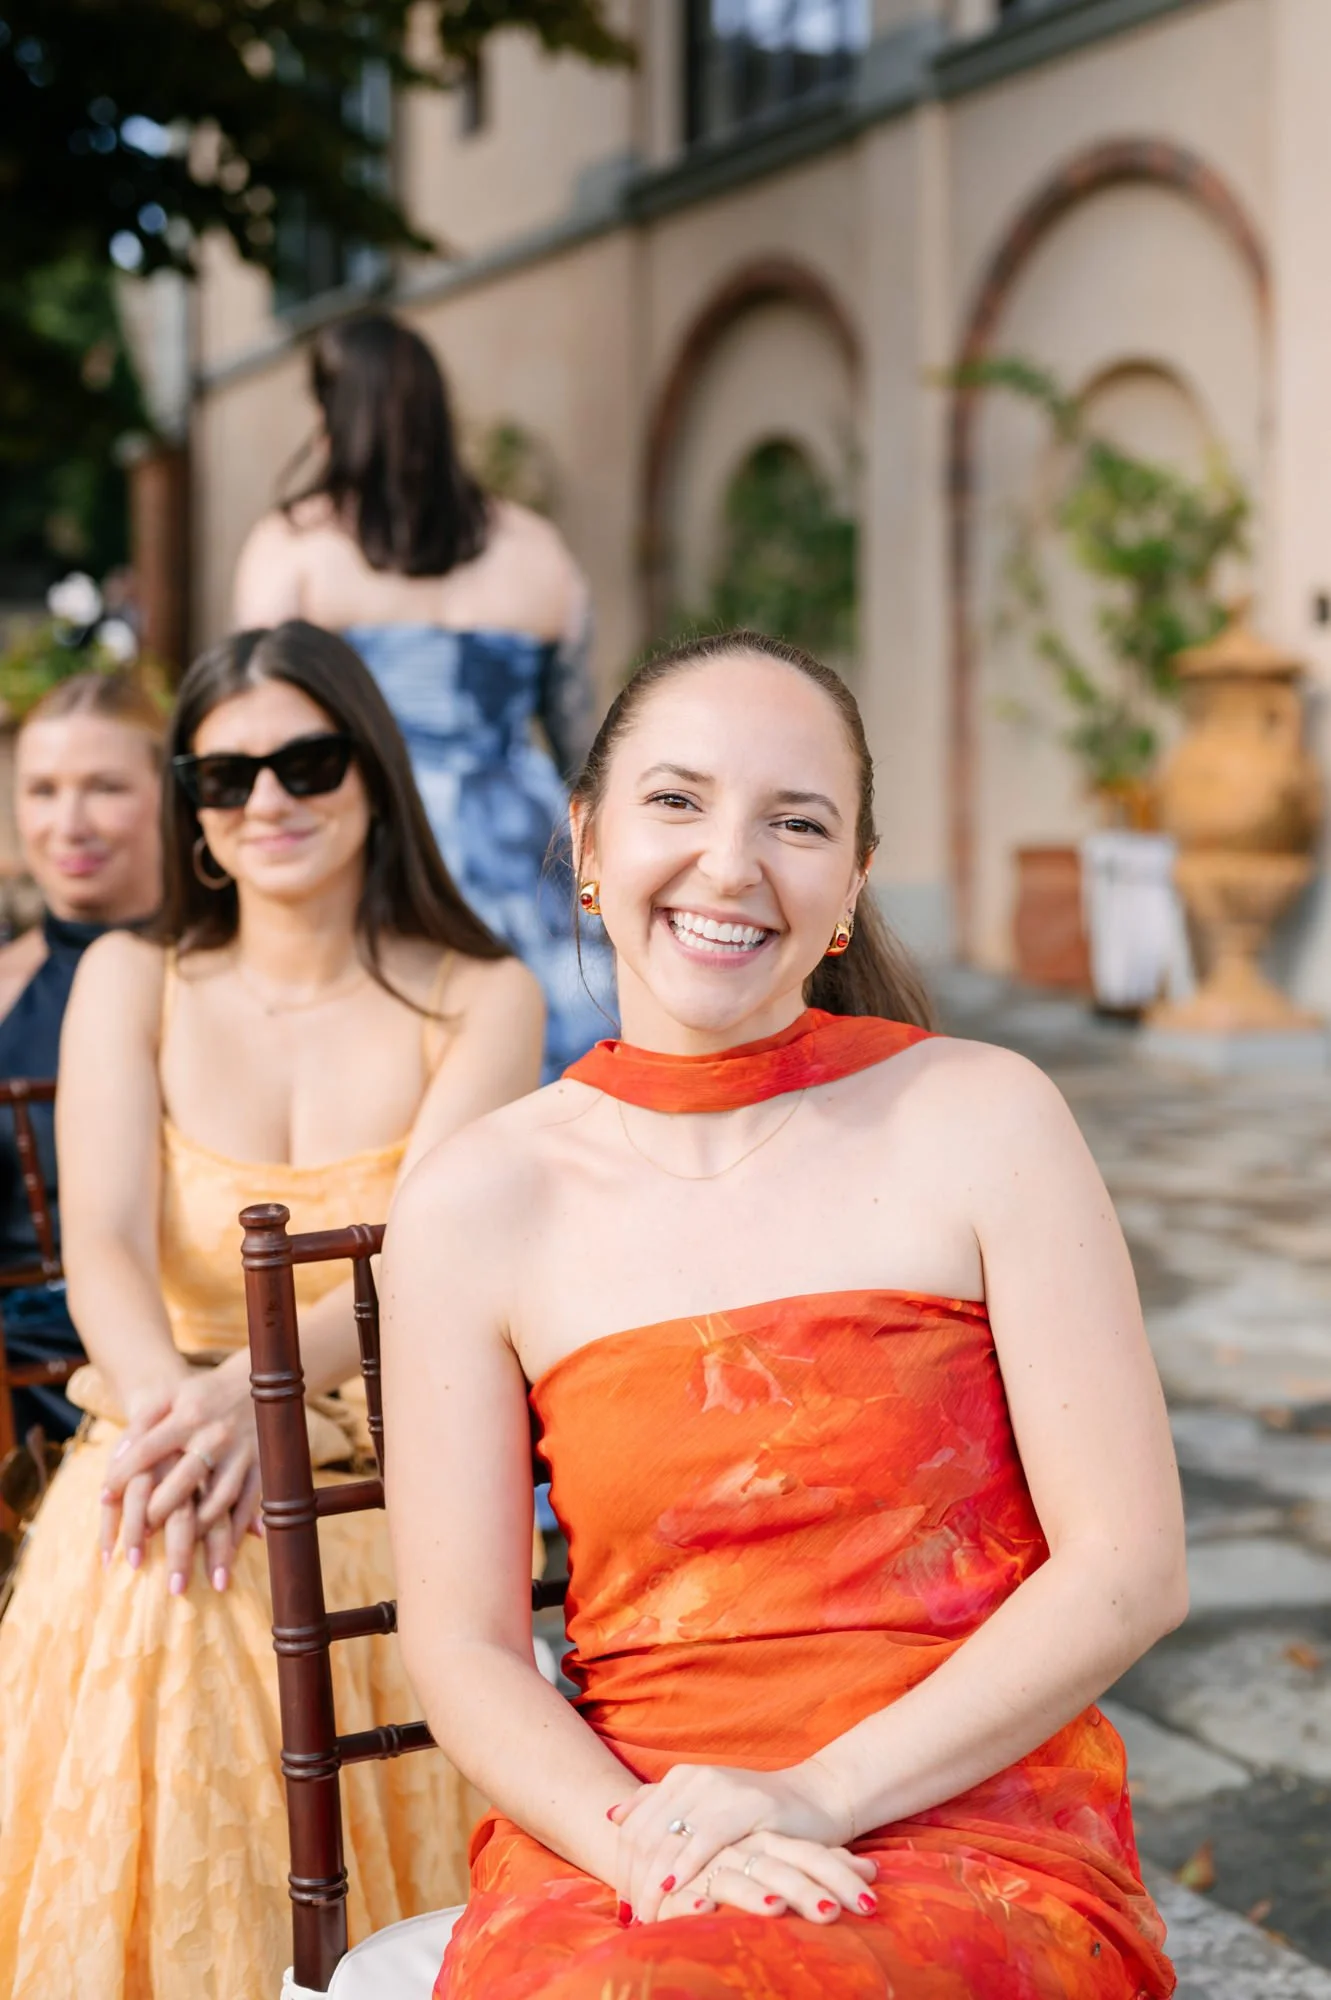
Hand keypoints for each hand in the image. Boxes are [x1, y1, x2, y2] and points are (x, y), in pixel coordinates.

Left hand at [101, 1364, 261, 1588]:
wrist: (261, 1382)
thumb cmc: (202, 1395)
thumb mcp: (171, 1396)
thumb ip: (143, 1423)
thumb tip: (116, 1458)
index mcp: (188, 1416)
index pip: (147, 1449)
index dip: (122, 1473)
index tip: (104, 1496)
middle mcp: (216, 1435)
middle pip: (184, 1482)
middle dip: (159, 1513)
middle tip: (141, 1540)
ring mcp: (243, 1453)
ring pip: (220, 1501)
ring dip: (199, 1534)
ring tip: (182, 1558)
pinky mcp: (264, 1467)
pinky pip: (250, 1505)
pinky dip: (236, 1534)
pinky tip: (224, 1559)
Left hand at [610, 1761, 865, 1925]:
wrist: (815, 1800)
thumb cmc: (756, 1813)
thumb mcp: (704, 1806)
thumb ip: (660, 1805)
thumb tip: (612, 1815)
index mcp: (680, 1777)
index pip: (635, 1826)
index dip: (622, 1867)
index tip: (622, 1903)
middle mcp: (694, 1778)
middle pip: (646, 1834)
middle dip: (634, 1881)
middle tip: (633, 1917)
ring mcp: (720, 1787)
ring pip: (669, 1839)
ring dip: (654, 1883)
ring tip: (651, 1915)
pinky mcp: (746, 1804)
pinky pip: (705, 1838)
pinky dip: (685, 1866)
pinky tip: (674, 1890)